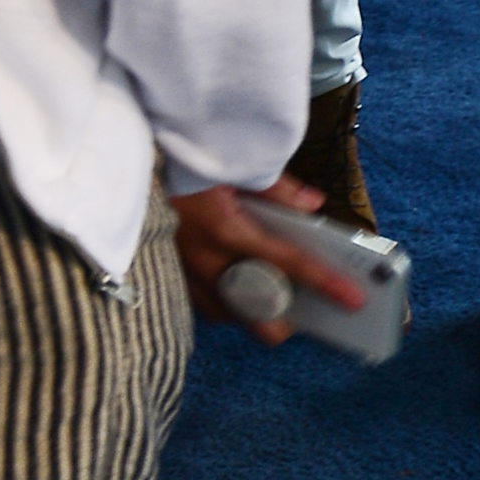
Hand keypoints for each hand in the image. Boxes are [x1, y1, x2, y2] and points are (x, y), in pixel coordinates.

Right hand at [169, 174, 366, 340]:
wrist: (126, 161)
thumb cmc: (182, 160)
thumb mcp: (230, 165)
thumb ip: (275, 187)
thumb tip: (312, 204)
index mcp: (224, 228)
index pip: (287, 262)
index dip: (324, 282)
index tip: (353, 299)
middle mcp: (203, 260)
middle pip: (256, 314)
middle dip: (285, 319)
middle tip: (301, 305)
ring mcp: (181, 272)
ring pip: (229, 316)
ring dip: (252, 309)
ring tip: (268, 290)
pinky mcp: (167, 275)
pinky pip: (203, 305)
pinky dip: (225, 301)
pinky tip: (235, 283)